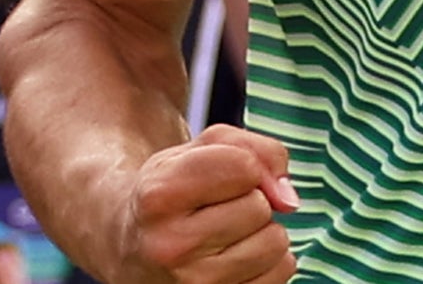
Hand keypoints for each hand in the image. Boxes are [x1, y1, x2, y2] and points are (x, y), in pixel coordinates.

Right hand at [115, 125, 298, 283]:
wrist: (135, 248)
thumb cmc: (174, 191)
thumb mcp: (200, 150)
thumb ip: (256, 150)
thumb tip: (288, 199)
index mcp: (159, 195)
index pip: (243, 166)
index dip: (244, 164)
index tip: (219, 175)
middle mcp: (170, 245)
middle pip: (259, 207)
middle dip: (249, 200)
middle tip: (216, 208)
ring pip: (274, 243)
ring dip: (262, 232)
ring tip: (226, 234)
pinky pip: (281, 273)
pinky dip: (269, 261)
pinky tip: (235, 258)